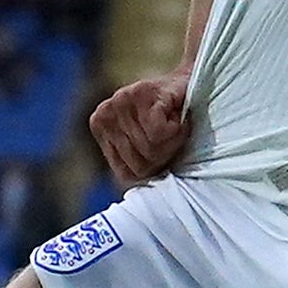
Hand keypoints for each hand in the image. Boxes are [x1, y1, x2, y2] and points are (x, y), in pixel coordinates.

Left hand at [87, 71, 192, 188]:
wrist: (187, 81)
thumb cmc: (169, 117)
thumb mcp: (142, 143)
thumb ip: (133, 161)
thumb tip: (136, 206)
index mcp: (100, 126)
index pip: (127, 173)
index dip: (153, 168)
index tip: (164, 149)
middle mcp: (105, 113)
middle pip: (140, 163)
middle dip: (166, 154)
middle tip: (174, 135)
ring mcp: (120, 101)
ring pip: (151, 148)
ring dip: (174, 141)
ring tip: (176, 124)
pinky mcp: (141, 93)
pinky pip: (160, 132)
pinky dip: (178, 130)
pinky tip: (178, 116)